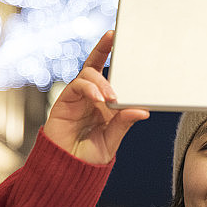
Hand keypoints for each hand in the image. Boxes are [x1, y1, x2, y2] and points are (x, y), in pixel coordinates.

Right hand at [43, 31, 148, 163]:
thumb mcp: (113, 138)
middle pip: (95, 65)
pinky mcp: (64, 102)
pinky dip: (89, 89)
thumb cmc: (90, 154)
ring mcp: (77, 97)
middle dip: (103, 49)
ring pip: (87, 75)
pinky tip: (98, 99)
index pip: (110, 73)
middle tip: (113, 38)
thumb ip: (124, 123)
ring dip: (101, 83)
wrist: (67, 168)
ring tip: (110, 98)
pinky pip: (76, 86)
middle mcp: (90, 95)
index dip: (112, 54)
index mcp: (104, 101)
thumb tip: (143, 111)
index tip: (121, 38)